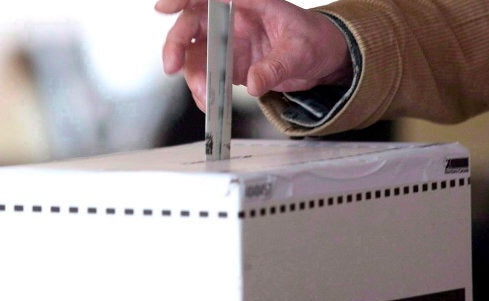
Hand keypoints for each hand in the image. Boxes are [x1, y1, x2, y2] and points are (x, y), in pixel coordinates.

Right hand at [155, 0, 351, 110]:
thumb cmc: (314, 40)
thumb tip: (254, 83)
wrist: (323, 59)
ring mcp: (228, 43)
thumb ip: (276, 66)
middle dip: (177, 44)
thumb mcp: (300, 51)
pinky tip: (211, 103)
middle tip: (173, 66)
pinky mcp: (229, 64)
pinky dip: (204, 91)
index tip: (165, 9)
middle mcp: (232, 20)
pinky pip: (207, 76)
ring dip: (192, 77)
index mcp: (248, 3)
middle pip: (192, 25)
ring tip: (206, 98)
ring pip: (195, 55)